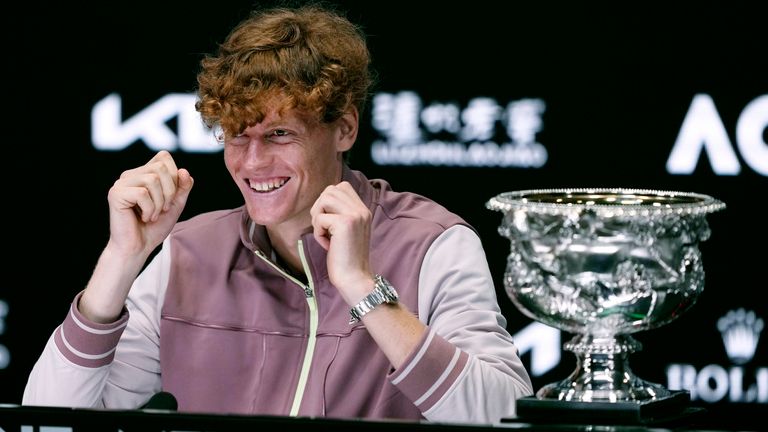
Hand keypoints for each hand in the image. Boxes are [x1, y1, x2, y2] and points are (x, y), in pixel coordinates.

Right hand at [106, 150, 193, 259]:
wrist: (138, 247)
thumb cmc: (155, 227)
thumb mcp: (176, 204)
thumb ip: (183, 187)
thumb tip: (183, 171)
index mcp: (143, 173)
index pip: (163, 157)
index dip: (174, 176)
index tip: (171, 197)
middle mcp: (130, 175)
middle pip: (160, 167)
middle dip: (169, 191)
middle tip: (163, 209)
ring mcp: (121, 183)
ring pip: (152, 179)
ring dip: (159, 202)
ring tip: (153, 215)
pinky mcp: (116, 194)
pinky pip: (142, 193)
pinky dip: (149, 209)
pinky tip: (144, 218)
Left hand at [310, 181, 373, 304]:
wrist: (355, 279)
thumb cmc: (346, 258)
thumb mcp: (348, 230)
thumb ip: (341, 213)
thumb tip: (322, 200)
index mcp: (363, 210)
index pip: (342, 186)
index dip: (328, 200)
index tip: (329, 220)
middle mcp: (362, 209)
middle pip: (330, 190)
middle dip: (320, 208)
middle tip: (324, 228)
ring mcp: (355, 215)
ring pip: (324, 198)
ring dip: (318, 217)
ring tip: (325, 234)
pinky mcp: (345, 224)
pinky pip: (320, 219)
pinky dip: (318, 233)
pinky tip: (327, 245)